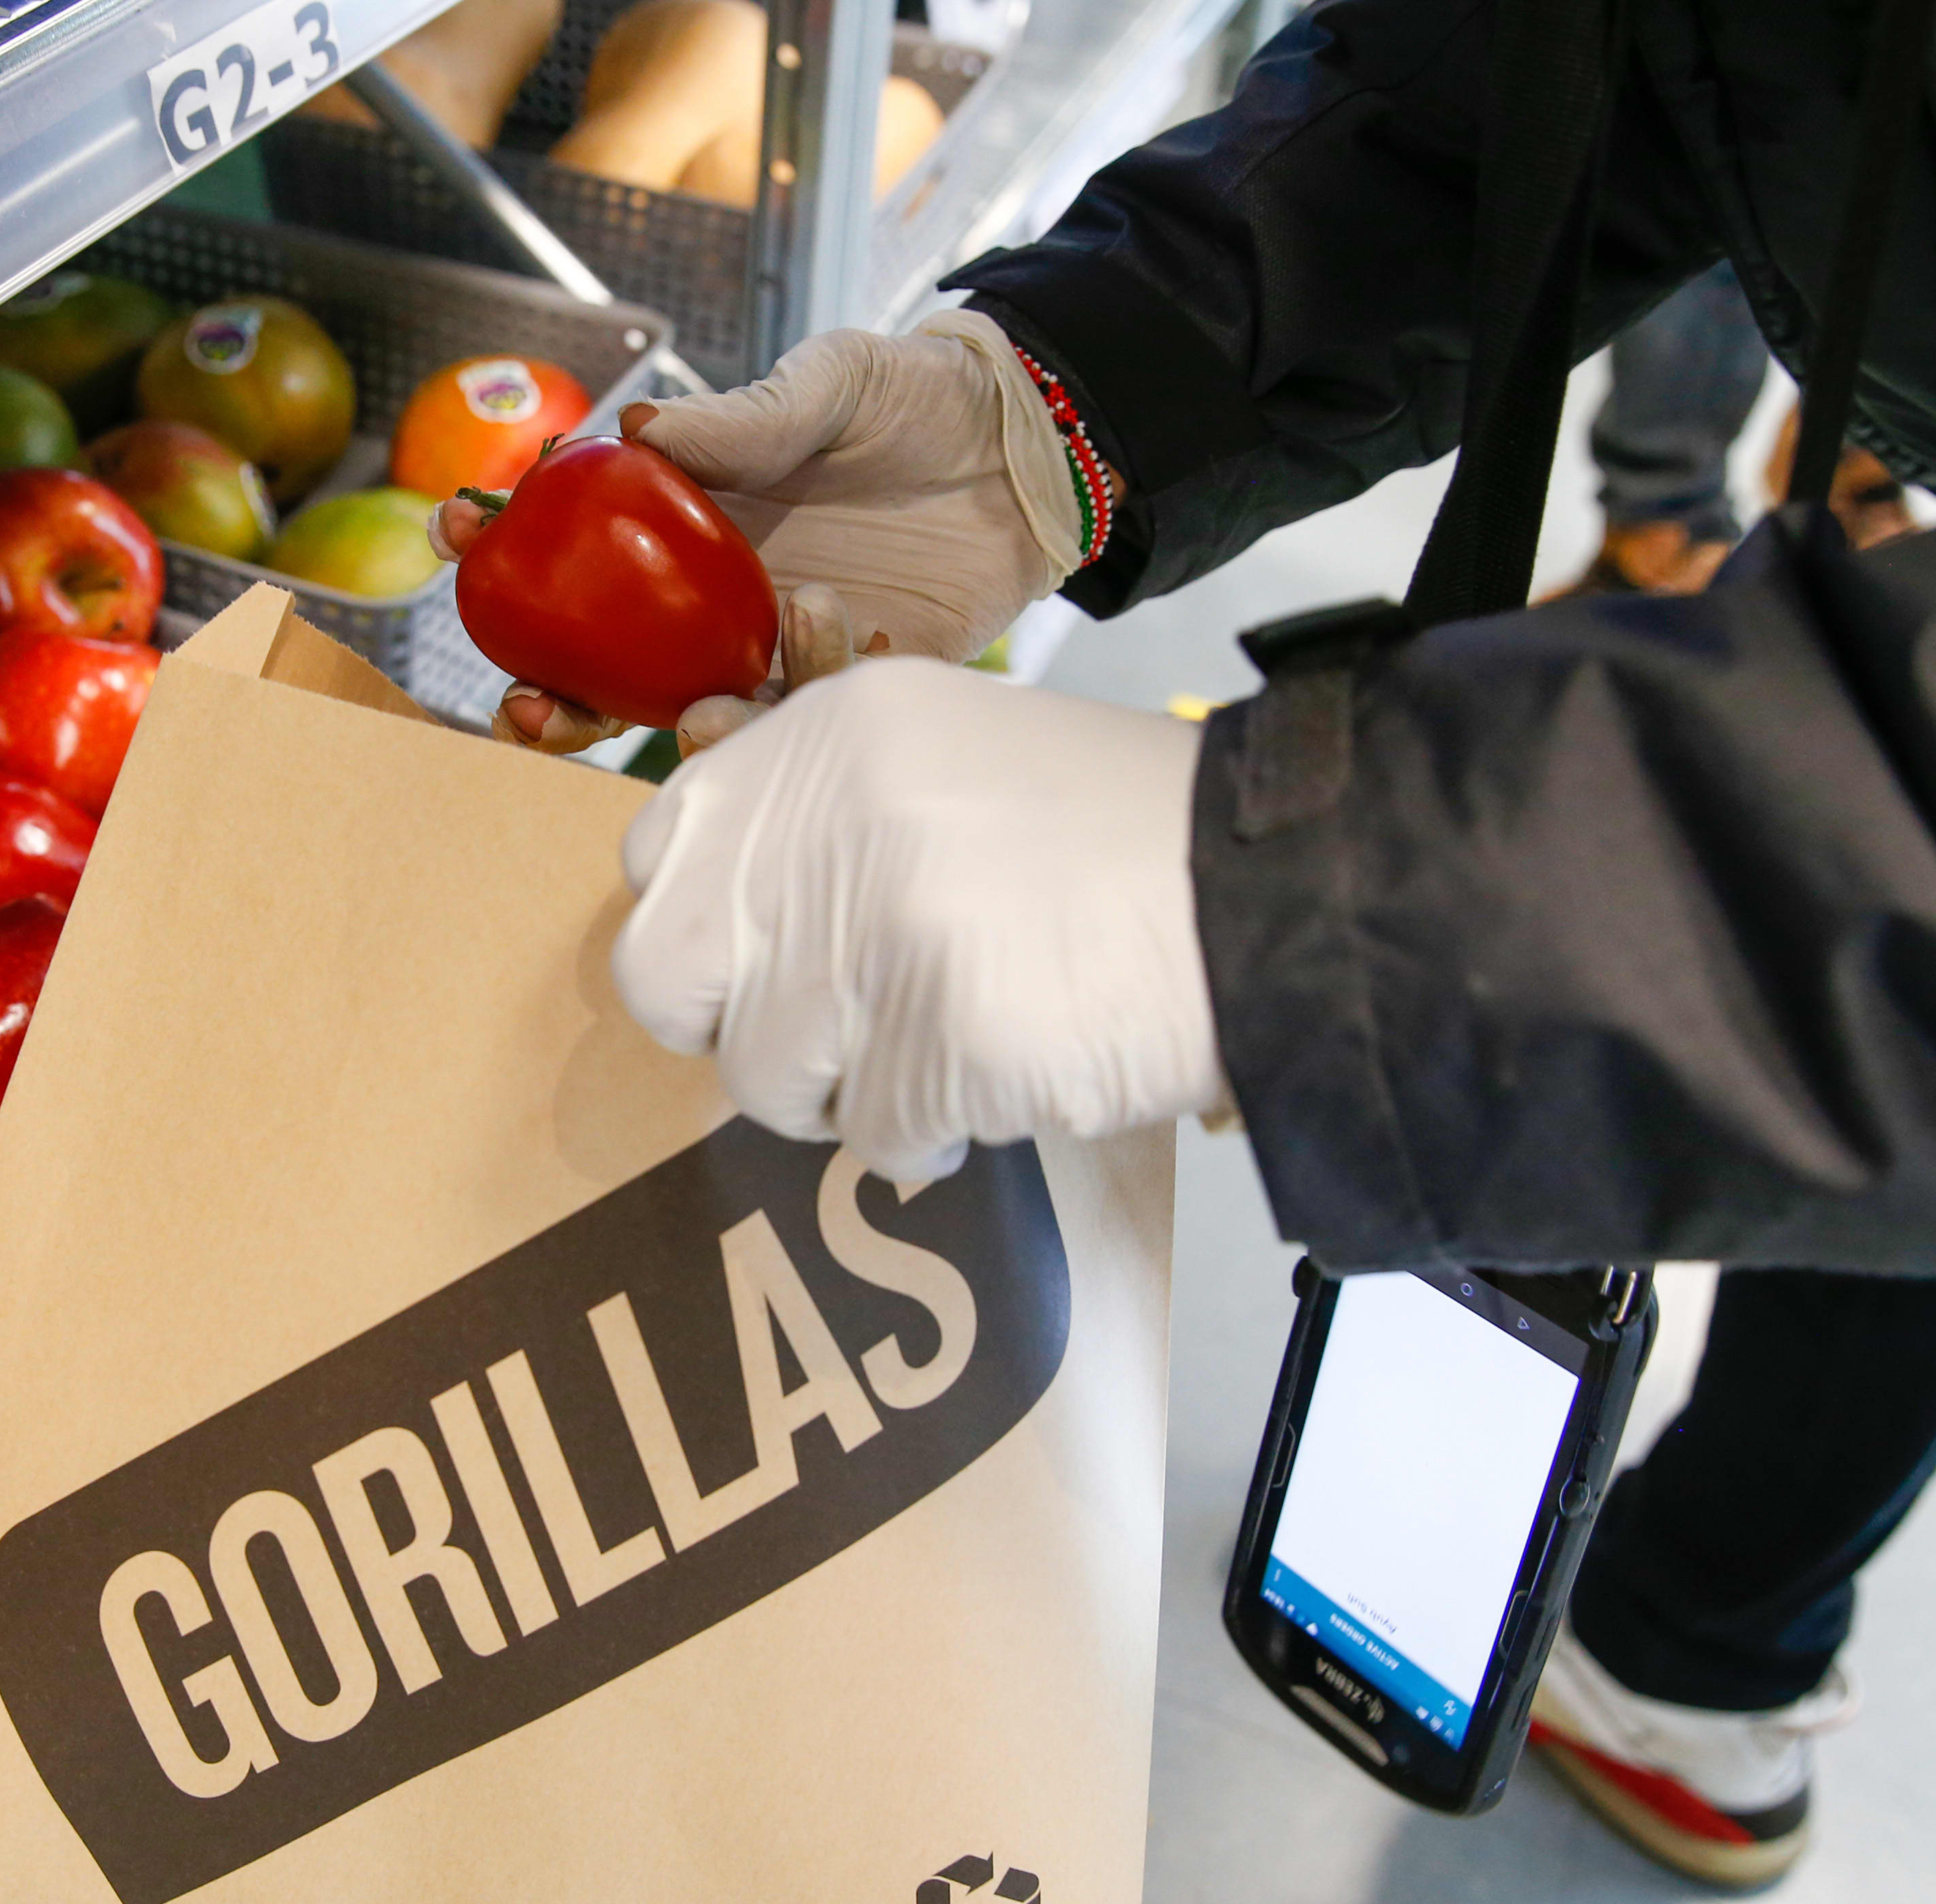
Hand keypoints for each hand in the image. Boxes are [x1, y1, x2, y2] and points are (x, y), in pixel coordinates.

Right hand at [433, 311, 1083, 753]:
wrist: (1029, 452)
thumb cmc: (917, 399)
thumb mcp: (834, 382)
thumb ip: (749, 416)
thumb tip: (643, 430)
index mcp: (681, 522)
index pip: (567, 546)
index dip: (503, 546)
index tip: (456, 532)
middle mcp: (709, 599)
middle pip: (603, 670)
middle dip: (549, 699)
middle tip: (523, 706)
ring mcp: (774, 647)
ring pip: (692, 716)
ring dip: (674, 733)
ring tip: (697, 717)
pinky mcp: (849, 684)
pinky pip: (809, 716)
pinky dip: (808, 697)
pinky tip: (837, 637)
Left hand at [611, 657, 1221, 1180]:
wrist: (1276, 891)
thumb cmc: (1121, 846)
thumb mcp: (948, 765)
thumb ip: (827, 827)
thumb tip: (740, 934)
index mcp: (827, 736)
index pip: (658, 851)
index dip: (709, 927)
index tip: (765, 958)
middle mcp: (827, 819)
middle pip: (665, 975)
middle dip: (738, 1028)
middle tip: (828, 1039)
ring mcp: (874, 929)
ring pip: (763, 1076)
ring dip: (852, 1091)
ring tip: (954, 1044)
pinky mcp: (932, 1035)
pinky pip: (874, 1136)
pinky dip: (936, 1131)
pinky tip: (1010, 1071)